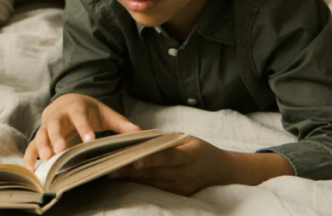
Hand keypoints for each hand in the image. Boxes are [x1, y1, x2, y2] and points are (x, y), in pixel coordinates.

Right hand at [24, 93, 140, 170]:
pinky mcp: (40, 136)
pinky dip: (30, 157)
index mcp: (75, 108)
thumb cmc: (88, 111)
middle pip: (55, 125)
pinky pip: (31, 147)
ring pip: (41, 135)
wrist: (66, 101)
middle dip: (57, 138)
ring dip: (42, 147)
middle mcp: (58, 116)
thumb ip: (121, 123)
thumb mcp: (104, 113)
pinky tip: (32, 169)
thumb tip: (140, 133)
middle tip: (61, 150)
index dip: (84, 128)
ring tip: (47, 159)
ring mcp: (46, 126)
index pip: (79, 117)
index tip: (90, 140)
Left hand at [107, 136, 293, 195]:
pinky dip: (139, 182)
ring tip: (109, 171)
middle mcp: (184, 174)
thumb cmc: (201, 149)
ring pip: (151, 181)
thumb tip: (141, 137)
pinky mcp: (177, 194)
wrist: (222, 170)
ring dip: (130, 177)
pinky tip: (123, 178)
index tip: (133, 159)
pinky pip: (155, 187)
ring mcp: (180, 187)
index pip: (166, 157)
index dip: (150, 158)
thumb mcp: (187, 138)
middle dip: (130, 168)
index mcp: (188, 156)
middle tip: (108, 164)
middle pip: (154, 171)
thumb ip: (165, 140)